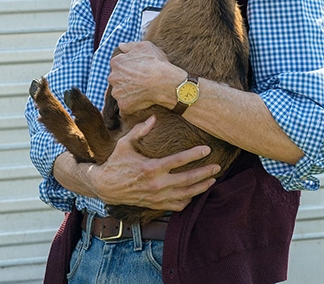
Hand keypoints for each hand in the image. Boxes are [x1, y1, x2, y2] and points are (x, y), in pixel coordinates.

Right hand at [86, 115, 219, 210]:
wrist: (105, 186)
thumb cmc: (115, 162)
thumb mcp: (125, 143)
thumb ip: (140, 130)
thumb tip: (153, 117)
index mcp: (150, 168)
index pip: (178, 161)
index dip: (194, 154)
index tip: (207, 149)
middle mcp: (156, 184)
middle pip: (187, 180)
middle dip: (205, 173)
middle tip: (218, 166)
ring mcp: (157, 197)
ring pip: (185, 194)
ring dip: (201, 188)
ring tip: (212, 180)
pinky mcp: (156, 204)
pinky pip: (177, 205)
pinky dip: (188, 200)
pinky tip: (195, 193)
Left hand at [108, 41, 184, 112]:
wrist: (165, 82)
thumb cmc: (156, 63)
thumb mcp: (145, 46)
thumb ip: (130, 46)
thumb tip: (121, 45)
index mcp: (116, 62)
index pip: (117, 66)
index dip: (128, 69)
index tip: (137, 71)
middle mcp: (113, 77)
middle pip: (117, 80)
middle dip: (126, 81)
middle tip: (139, 82)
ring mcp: (117, 92)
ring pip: (120, 93)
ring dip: (127, 93)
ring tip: (141, 91)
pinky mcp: (123, 105)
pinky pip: (125, 106)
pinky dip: (132, 104)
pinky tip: (141, 100)